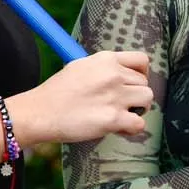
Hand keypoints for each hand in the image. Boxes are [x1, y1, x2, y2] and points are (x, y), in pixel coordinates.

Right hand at [12, 50, 151, 146]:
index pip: (142, 61)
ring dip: (139, 110)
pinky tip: (118, 128)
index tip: (133, 84)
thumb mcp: (79, 66)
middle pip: (145, 83)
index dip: (142, 74)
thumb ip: (102, 68)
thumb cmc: (57, 93)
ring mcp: (115, 96)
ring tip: (122, 115)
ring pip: (148, 100)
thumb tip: (120, 73)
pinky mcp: (113, 119)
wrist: (40, 112)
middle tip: (120, 105)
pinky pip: (140, 124)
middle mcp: (113, 75)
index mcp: (106, 60)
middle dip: (136, 95)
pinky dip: (132, 128)